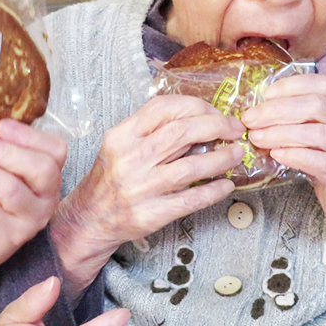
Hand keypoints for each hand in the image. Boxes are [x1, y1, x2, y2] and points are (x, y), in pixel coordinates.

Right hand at [51, 96, 243, 296]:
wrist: (89, 218)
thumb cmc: (111, 177)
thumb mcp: (120, 144)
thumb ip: (152, 130)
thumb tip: (200, 118)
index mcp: (122, 136)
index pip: (164, 108)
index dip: (197, 106)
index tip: (215, 113)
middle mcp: (130, 159)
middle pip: (182, 132)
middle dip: (216, 126)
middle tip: (234, 130)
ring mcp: (141, 188)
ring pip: (191, 167)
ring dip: (221, 158)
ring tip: (236, 154)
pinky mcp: (151, 214)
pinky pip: (190, 200)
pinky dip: (213, 191)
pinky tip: (226, 184)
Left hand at [242, 74, 325, 285]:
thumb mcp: (316, 133)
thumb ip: (297, 118)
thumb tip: (258, 108)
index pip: (321, 85)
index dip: (290, 87)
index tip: (264, 96)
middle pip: (316, 106)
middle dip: (277, 110)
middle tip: (250, 119)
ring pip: (317, 133)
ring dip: (281, 133)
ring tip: (257, 137)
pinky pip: (319, 162)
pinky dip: (294, 155)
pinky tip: (276, 154)